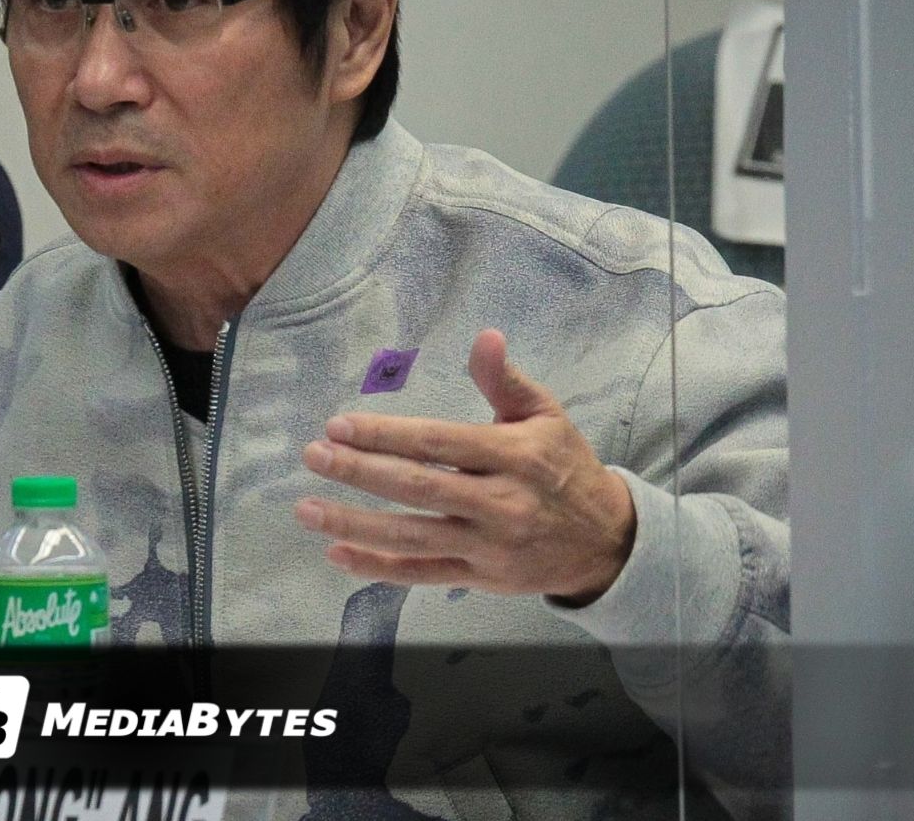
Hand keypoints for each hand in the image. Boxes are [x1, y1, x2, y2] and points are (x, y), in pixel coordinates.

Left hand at [294, 329, 636, 604]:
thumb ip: (506, 380)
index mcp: (513, 456)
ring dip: (355, 524)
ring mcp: (488, 546)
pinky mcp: (480, 578)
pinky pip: (422, 575)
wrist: (605, 542)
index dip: (385, 435)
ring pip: (412, 536)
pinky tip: (338, 554)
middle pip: (419, 488)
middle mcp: (500, 503)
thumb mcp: (546, 416)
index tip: (339, 426)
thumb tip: (485, 336)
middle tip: (313, 455)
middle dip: (360, 472)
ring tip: (308, 509)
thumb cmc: (565, 468)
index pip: (438, 442)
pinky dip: (378, 568)